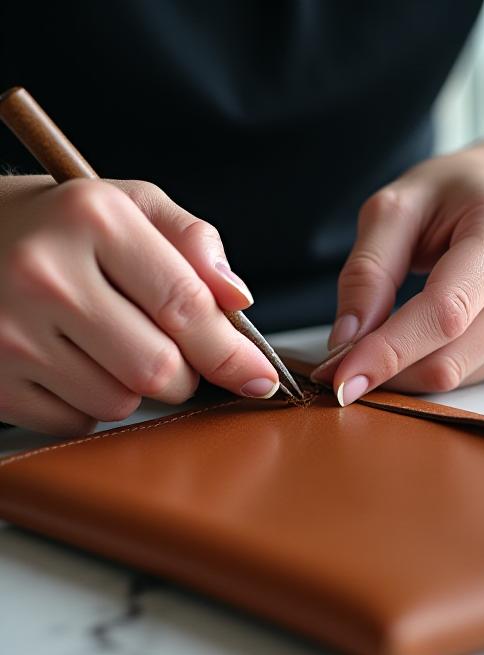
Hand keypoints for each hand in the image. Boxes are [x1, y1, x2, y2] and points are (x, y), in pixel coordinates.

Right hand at [0, 176, 278, 434]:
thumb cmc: (55, 225)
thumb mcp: (126, 203)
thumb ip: (192, 241)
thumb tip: (239, 300)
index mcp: (92, 220)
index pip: (186, 305)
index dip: (232, 352)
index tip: (259, 376)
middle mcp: (46, 276)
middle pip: (159, 369)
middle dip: (183, 373)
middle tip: (165, 347)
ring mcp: (11, 334)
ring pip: (119, 403)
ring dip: (134, 388)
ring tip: (104, 343)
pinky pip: (76, 422)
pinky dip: (89, 405)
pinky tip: (68, 363)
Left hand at [313, 139, 483, 404]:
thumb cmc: (457, 193)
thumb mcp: (397, 207)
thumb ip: (368, 272)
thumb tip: (346, 341)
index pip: (444, 313)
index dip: (388, 353)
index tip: (339, 381)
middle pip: (448, 359)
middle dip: (385, 368)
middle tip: (340, 359)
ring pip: (456, 376)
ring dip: (406, 370)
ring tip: (386, 333)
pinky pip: (471, 376)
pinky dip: (432, 364)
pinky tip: (425, 333)